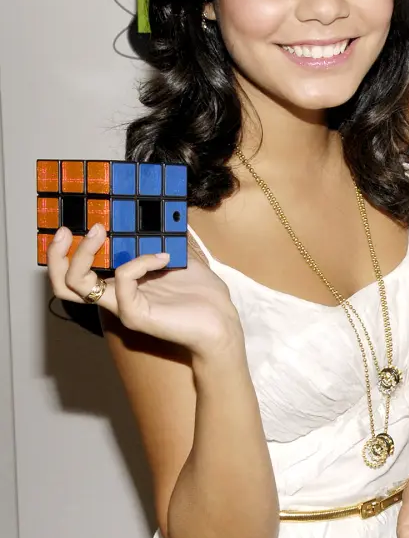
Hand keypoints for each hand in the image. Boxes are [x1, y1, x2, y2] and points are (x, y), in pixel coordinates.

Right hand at [46, 223, 241, 355]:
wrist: (222, 322)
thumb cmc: (203, 295)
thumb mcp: (180, 258)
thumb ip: (163, 241)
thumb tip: (160, 215)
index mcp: (124, 284)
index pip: (80, 272)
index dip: (69, 251)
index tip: (82, 223)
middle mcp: (117, 297)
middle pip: (64, 283)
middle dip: (58, 254)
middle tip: (67, 231)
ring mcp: (123, 307)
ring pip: (77, 285)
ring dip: (83, 253)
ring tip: (100, 232)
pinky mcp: (136, 315)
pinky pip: (123, 282)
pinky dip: (140, 262)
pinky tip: (163, 257)